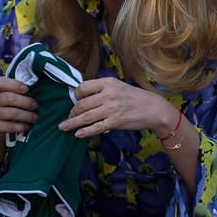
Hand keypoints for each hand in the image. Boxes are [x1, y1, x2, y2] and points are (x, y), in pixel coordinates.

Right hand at [0, 76, 36, 160]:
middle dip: (26, 102)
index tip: (27, 89)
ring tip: (34, 117)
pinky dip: (20, 126)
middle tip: (35, 105)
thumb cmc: (7, 106)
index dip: (15, 85)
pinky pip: (9, 126)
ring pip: (11, 113)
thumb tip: (35, 89)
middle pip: (9, 98)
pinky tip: (26, 126)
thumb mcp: (8, 95)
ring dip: (26, 115)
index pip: (1, 83)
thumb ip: (17, 91)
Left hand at [59, 77, 175, 139]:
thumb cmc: (134, 97)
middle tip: (68, 117)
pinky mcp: (116, 122)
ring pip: (86, 116)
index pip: (82, 87)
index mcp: (107, 83)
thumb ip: (101, 90)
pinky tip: (77, 134)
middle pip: (82, 104)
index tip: (75, 101)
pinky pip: (97, 127)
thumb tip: (83, 98)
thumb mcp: (117, 86)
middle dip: (72, 112)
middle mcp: (108, 94)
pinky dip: (85, 131)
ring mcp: (111, 109)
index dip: (76, 95)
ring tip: (63, 127)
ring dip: (72, 122)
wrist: (154, 108)